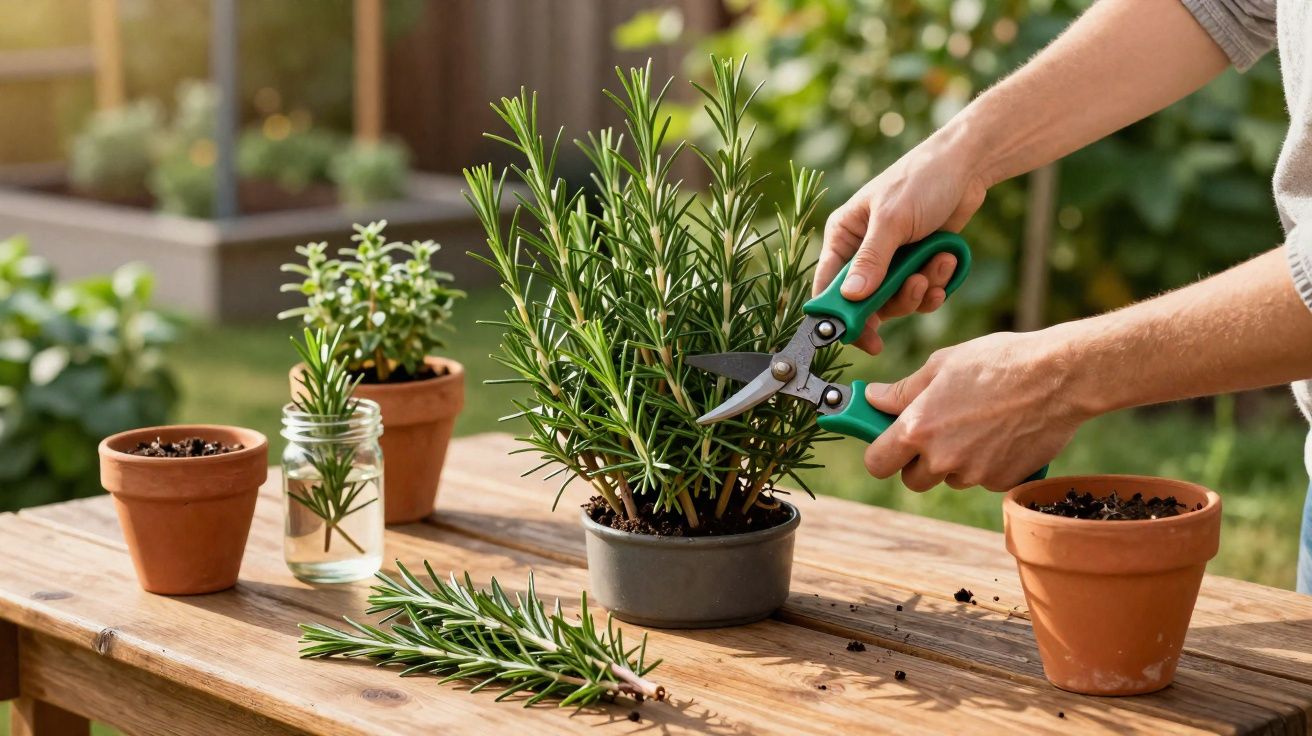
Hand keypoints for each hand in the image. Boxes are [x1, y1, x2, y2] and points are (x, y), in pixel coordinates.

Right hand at [815, 136, 987, 353]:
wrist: (966, 167)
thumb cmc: (921, 180)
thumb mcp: (893, 220)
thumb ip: (872, 260)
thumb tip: (851, 298)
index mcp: (844, 237)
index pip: (828, 286)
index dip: (837, 314)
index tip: (856, 335)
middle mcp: (862, 253)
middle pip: (865, 302)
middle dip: (892, 301)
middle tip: (914, 292)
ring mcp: (891, 262)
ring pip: (896, 301)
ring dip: (920, 289)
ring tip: (938, 263)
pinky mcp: (916, 266)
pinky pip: (921, 294)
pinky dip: (936, 285)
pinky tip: (948, 262)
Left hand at [861, 330, 1085, 491]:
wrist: (1059, 377)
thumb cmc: (998, 361)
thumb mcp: (942, 365)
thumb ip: (902, 390)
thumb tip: (872, 398)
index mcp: (918, 428)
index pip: (877, 464)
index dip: (881, 454)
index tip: (888, 444)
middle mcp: (942, 458)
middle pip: (913, 480)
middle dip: (919, 462)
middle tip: (935, 433)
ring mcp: (974, 473)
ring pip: (950, 479)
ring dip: (955, 462)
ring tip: (977, 425)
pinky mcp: (1003, 480)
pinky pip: (983, 479)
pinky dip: (987, 464)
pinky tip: (1001, 434)